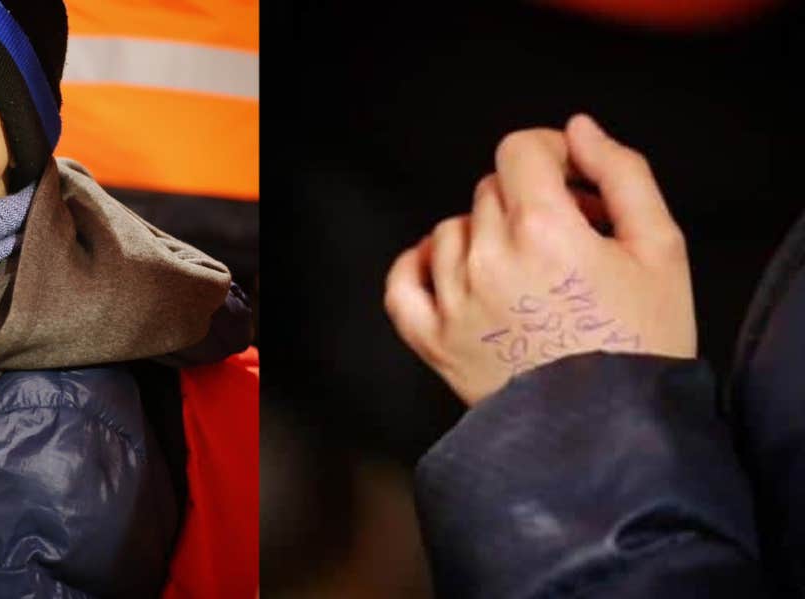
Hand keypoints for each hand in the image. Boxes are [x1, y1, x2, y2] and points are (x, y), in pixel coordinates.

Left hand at [384, 114, 695, 403]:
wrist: (613, 438)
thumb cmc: (643, 346)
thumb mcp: (662, 249)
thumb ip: (623, 174)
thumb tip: (578, 130)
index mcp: (542, 229)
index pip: (520, 150)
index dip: (551, 155)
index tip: (573, 182)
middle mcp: (487, 260)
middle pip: (490, 192)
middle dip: (530, 201)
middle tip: (571, 238)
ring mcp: (453, 302)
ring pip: (451, 232)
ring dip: (485, 236)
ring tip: (528, 271)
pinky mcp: (433, 342)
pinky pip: (401, 285)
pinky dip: (417, 267)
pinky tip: (445, 267)